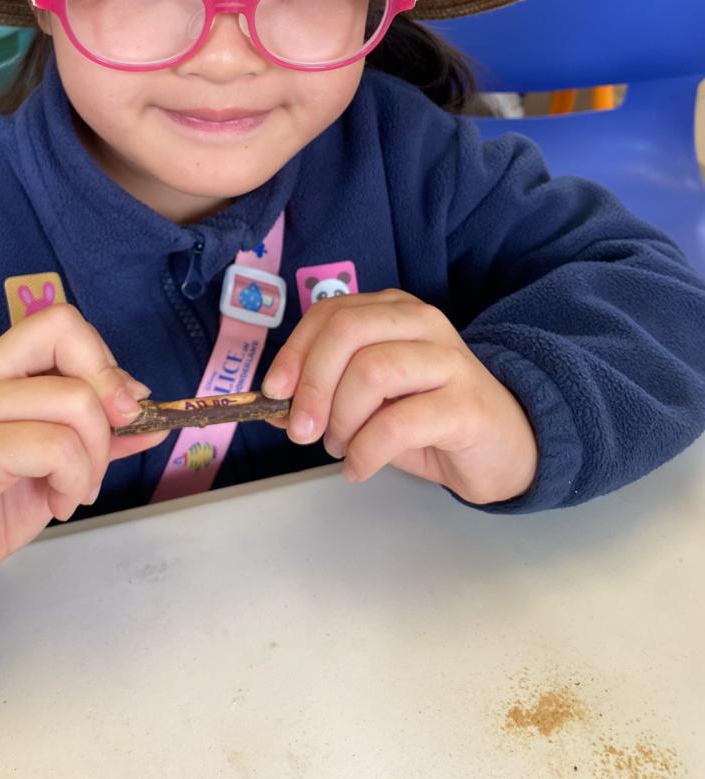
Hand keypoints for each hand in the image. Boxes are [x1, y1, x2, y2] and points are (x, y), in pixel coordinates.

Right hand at [0, 305, 166, 602]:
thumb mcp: (55, 460)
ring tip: (76, 490)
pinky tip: (60, 504)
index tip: (117, 411)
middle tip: (101, 455)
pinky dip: (74, 479)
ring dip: (95, 458)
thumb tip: (154, 415)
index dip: (102, 359)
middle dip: (110, 405)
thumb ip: (99, 432)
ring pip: (74, 402)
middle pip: (71, 343)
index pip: (59, 320)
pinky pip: (54, 446)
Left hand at [261, 289, 538, 504]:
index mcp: (393, 311)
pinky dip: (366, 450)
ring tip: (341, 447)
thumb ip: (324, 395)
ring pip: (372, 371)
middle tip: (303, 431)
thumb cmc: (428, 418)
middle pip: (347, 332)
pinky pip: (398, 422)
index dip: (295, 351)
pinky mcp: (466, 404)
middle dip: (312, 384)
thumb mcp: (369, 401)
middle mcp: (421, 324)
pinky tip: (359, 467)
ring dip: (341, 419)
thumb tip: (274, 405)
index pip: (331, 313)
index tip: (274, 392)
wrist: (503, 447)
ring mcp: (449, 360)